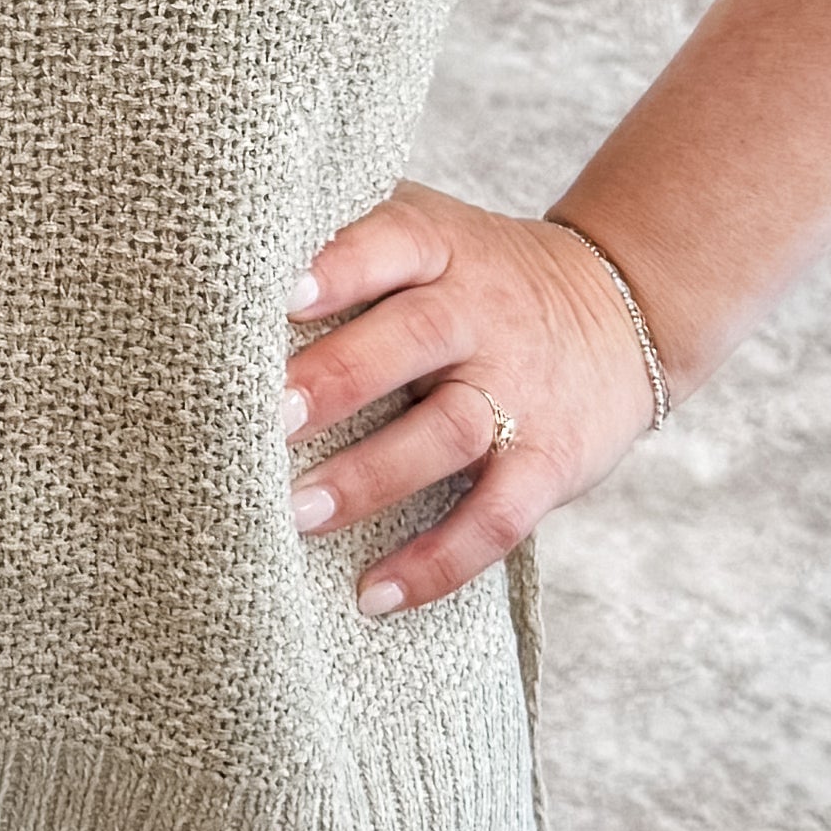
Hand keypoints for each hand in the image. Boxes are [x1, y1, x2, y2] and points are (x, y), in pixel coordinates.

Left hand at [281, 185, 660, 611]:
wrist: (619, 308)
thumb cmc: (473, 277)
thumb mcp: (428, 235)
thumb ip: (344, 237)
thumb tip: (211, 262)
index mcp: (440, 249)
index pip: (393, 242)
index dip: (342, 265)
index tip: (282, 294)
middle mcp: (480, 314)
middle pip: (413, 339)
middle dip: (337, 380)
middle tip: (264, 421)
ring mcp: (518, 391)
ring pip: (447, 432)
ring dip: (369, 478)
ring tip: (295, 514)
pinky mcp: (549, 462)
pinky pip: (496, 519)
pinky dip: (438, 563)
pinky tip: (374, 595)